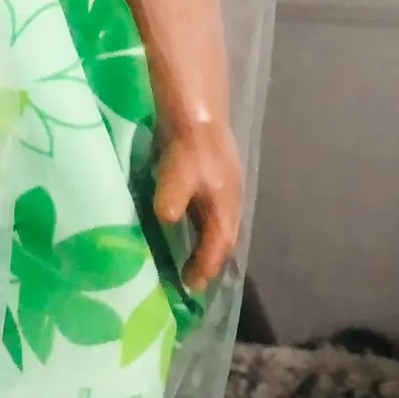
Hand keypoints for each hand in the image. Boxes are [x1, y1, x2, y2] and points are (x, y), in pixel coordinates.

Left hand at [153, 121, 243, 293]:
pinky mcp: (216, 176)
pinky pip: (213, 210)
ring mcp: (226, 188)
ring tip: (192, 257)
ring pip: (220, 224)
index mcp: (224, 208)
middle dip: (211, 259)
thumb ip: (172, 200)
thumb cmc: (188, 148)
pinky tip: (190, 222)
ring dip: (208, 242)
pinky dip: (204, 224)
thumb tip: (167, 220)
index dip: (205, 267)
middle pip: (224, 238)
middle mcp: (231, 202)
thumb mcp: (176, 176)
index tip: (191, 285)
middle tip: (193, 277)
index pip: (217, 247)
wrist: (199, 112)